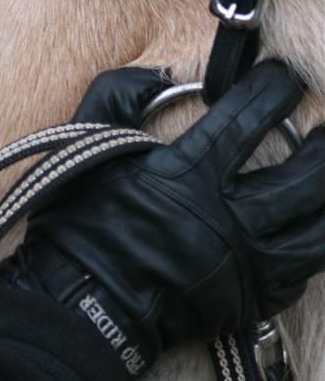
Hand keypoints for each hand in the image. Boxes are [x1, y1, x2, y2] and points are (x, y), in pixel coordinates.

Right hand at [0, 61, 324, 376]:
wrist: (80, 306)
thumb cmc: (80, 223)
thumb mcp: (83, 144)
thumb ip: (119, 94)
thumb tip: (162, 74)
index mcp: (187, 175)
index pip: (249, 119)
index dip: (274, 91)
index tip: (285, 78)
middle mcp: (226, 218)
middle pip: (304, 178)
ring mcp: (244, 265)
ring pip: (318, 232)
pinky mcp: (250, 301)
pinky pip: (301, 274)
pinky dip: (311, 249)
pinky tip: (310, 230)